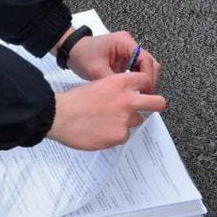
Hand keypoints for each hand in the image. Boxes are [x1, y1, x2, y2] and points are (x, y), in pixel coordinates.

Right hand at [45, 72, 166, 150]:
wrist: (59, 116)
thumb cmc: (73, 100)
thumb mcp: (97, 84)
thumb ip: (115, 90)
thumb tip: (124, 96)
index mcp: (119, 83)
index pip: (145, 80)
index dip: (144, 85)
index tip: (143, 90)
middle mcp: (127, 100)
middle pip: (158, 102)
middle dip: (155, 104)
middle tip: (150, 107)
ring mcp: (125, 119)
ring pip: (137, 121)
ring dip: (126, 122)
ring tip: (107, 121)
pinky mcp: (120, 136)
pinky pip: (124, 135)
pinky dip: (114, 134)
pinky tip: (100, 131)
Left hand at [65, 30, 161, 89]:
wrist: (71, 50)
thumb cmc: (81, 54)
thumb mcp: (96, 70)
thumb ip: (113, 82)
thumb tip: (127, 95)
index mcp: (124, 42)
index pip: (146, 59)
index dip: (148, 77)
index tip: (145, 91)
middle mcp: (129, 45)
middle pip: (149, 63)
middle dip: (148, 80)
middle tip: (144, 95)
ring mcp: (127, 51)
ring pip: (145, 67)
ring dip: (143, 81)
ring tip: (137, 94)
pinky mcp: (124, 59)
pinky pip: (136, 70)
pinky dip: (136, 80)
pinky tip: (131, 90)